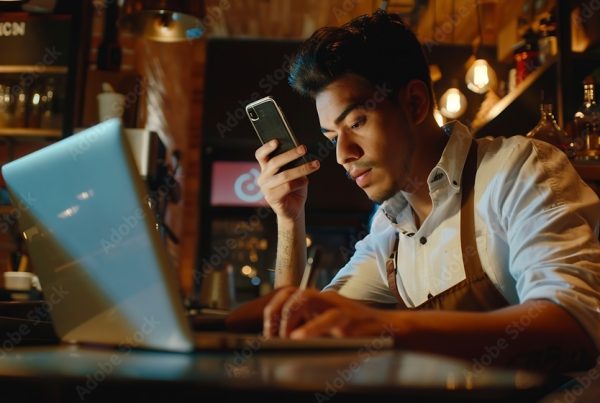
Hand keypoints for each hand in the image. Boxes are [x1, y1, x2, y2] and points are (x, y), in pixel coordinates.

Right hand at [255, 140, 319, 222]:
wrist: (294, 208)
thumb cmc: (295, 187)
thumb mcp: (294, 171)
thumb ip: (293, 162)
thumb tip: (300, 150)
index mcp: (265, 168)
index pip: (260, 155)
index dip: (267, 147)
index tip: (277, 141)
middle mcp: (262, 177)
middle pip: (274, 163)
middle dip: (290, 154)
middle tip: (304, 148)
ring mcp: (265, 189)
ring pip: (284, 175)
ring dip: (301, 169)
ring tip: (315, 164)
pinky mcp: (271, 198)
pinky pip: (287, 187)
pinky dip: (299, 183)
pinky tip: (307, 181)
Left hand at [263, 288, 400, 338]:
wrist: (389, 330)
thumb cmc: (356, 331)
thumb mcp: (328, 326)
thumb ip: (308, 327)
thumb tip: (280, 339)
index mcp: (318, 300)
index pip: (287, 294)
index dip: (272, 311)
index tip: (268, 333)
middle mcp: (325, 299)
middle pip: (292, 293)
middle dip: (277, 313)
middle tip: (272, 335)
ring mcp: (337, 307)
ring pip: (306, 298)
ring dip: (290, 318)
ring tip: (285, 337)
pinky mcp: (350, 320)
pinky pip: (327, 320)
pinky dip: (310, 328)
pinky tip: (300, 339)